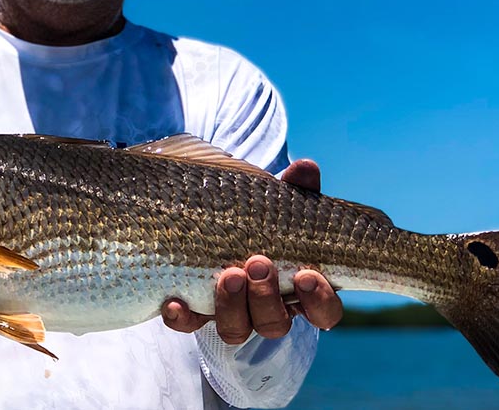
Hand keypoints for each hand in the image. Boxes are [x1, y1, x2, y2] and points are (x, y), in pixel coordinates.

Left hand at [161, 158, 343, 341]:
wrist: (216, 221)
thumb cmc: (263, 217)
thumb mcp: (281, 202)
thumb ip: (297, 188)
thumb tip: (304, 167)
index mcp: (299, 289)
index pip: (324, 312)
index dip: (319, 301)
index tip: (306, 274)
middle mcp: (266, 309)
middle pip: (274, 324)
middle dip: (265, 297)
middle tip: (258, 263)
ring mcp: (231, 314)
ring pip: (236, 330)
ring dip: (232, 306)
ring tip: (228, 274)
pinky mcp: (197, 312)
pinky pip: (189, 325)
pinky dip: (182, 317)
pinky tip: (174, 301)